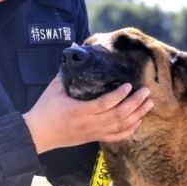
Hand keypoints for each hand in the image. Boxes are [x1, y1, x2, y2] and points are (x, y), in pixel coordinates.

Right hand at [23, 76, 152, 153]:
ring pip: (121, 127)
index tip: (129, 85)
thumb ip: (66, 71)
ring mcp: (93, 132)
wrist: (38, 134)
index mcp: (79, 111)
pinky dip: (129, 129)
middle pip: (118, 116)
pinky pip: (116, 137)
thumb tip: (74, 47)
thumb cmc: (45, 109)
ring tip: (148, 103)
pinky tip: (138, 121)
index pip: (104, 104)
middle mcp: (89, 123)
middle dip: (135, 104)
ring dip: (137, 115)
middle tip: (146, 92)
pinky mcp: (94, 138)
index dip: (119, 96)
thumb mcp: (54, 88)